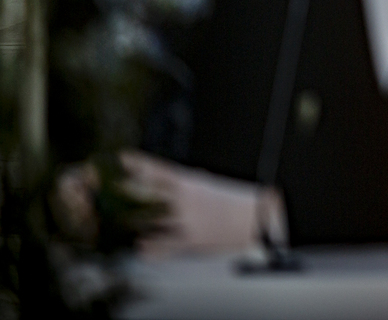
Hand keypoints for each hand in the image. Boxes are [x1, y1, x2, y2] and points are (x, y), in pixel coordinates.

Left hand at [119, 150, 285, 256]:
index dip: (138, 163)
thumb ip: (191, 183)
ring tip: (121, 220)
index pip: (159, 170)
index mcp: (192, 183)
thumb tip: (174, 181)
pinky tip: (142, 245)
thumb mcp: (212, 185)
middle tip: (112, 189)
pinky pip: (162, 246)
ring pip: (149, 222)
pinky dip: (149, 247)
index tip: (122, 158)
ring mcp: (186, 222)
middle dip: (127, 191)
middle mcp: (185, 201)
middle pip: (147, 195)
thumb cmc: (238, 201)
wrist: (258, 220)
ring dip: (134, 221)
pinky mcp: (190, 242)